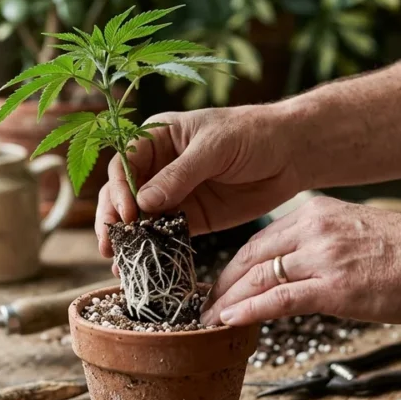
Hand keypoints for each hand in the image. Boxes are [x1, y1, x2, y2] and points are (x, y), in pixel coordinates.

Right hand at [95, 104, 303, 256]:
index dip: (120, 188)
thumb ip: (180, 174)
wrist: (291, 154)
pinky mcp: (190, 218)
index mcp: (157, 138)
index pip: (124, 163)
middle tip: (109, 244)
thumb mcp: (215, 147)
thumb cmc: (253, 134)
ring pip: (138, 218)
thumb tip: (143, 201)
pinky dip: (152, 249)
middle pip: (122, 193)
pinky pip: (164, 235)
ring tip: (116, 261)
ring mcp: (173, 195)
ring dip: (126, 238)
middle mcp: (158, 167)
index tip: (128, 212)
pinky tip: (139, 265)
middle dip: (112, 218)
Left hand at [201, 197, 400, 325]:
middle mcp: (313, 228)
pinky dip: (248, 310)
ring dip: (228, 301)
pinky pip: (278, 299)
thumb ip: (320, 244)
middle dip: (222, 285)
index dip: (233, 266)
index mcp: (316, 212)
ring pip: (259, 278)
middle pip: (250, 258)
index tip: (220, 286)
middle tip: (204, 306)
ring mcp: (323, 256)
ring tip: (209, 321)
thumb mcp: (355, 232)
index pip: (260, 240)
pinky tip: (229, 321)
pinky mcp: (334, 286)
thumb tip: (294, 268)